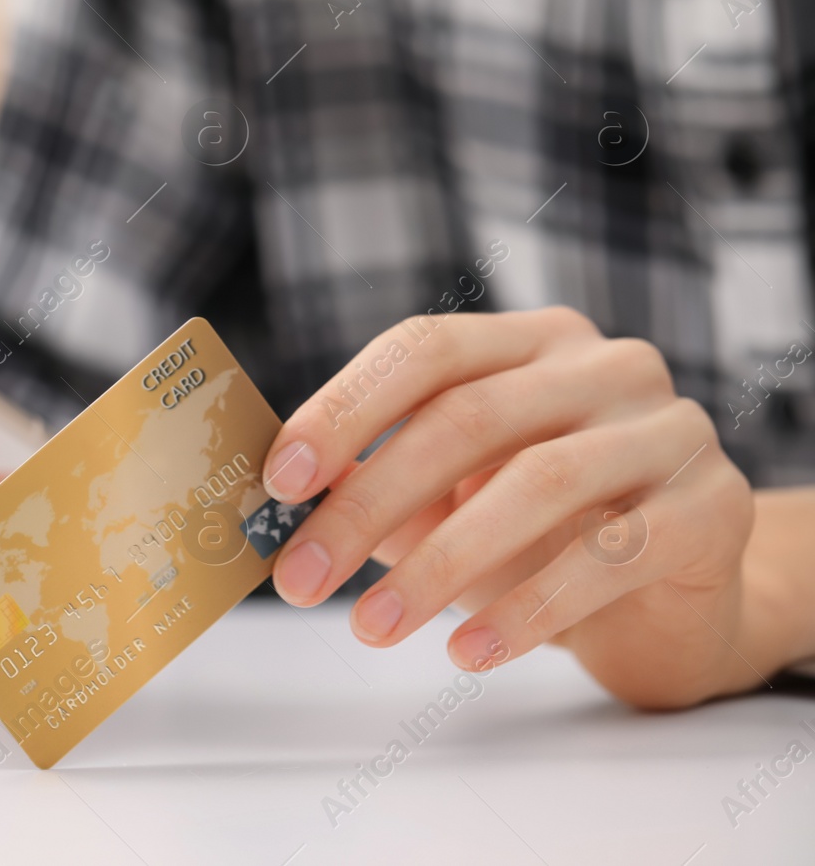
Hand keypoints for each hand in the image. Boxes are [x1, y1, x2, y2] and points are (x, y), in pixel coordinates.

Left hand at [261, 306, 758, 707]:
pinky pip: (608, 556)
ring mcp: (668, 430)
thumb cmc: (542, 540)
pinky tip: (468, 650)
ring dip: (438, 564)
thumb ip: (375, 487)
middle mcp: (606, 366)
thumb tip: (279, 496)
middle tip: (300, 578)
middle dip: (368, 503)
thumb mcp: (446, 504)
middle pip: (466, 418)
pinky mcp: (712, 508)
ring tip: (370, 626)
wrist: (674, 606)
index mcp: (531, 342)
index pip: (426, 348)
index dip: (346, 407)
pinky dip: (526, 608)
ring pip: (535, 483)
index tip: (279, 478)